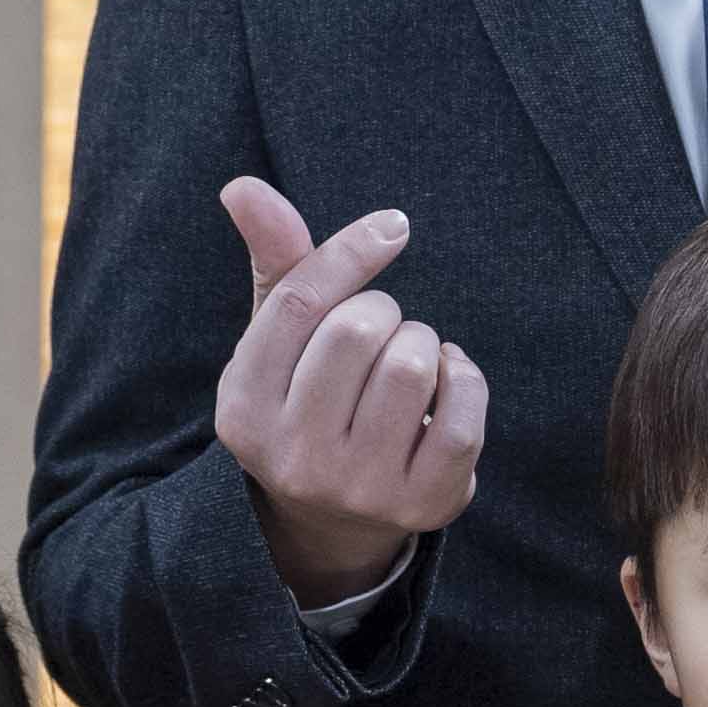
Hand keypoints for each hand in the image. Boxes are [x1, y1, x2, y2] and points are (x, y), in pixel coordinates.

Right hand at [212, 180, 485, 606]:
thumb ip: (275, 262)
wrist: (334, 521)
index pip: (299, 303)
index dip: (351, 252)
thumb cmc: (309, 400)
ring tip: (410, 362)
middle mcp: (292, 456)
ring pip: (413, 366)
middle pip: (358, 330)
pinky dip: (465, 380)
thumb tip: (242, 185)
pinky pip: (461, 416)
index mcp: (243, 407)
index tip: (394, 227)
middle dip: (386, 311)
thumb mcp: (280, 340)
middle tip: (384, 332)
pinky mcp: (420, 506)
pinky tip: (447, 384)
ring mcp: (357, 488)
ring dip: (426, 343)